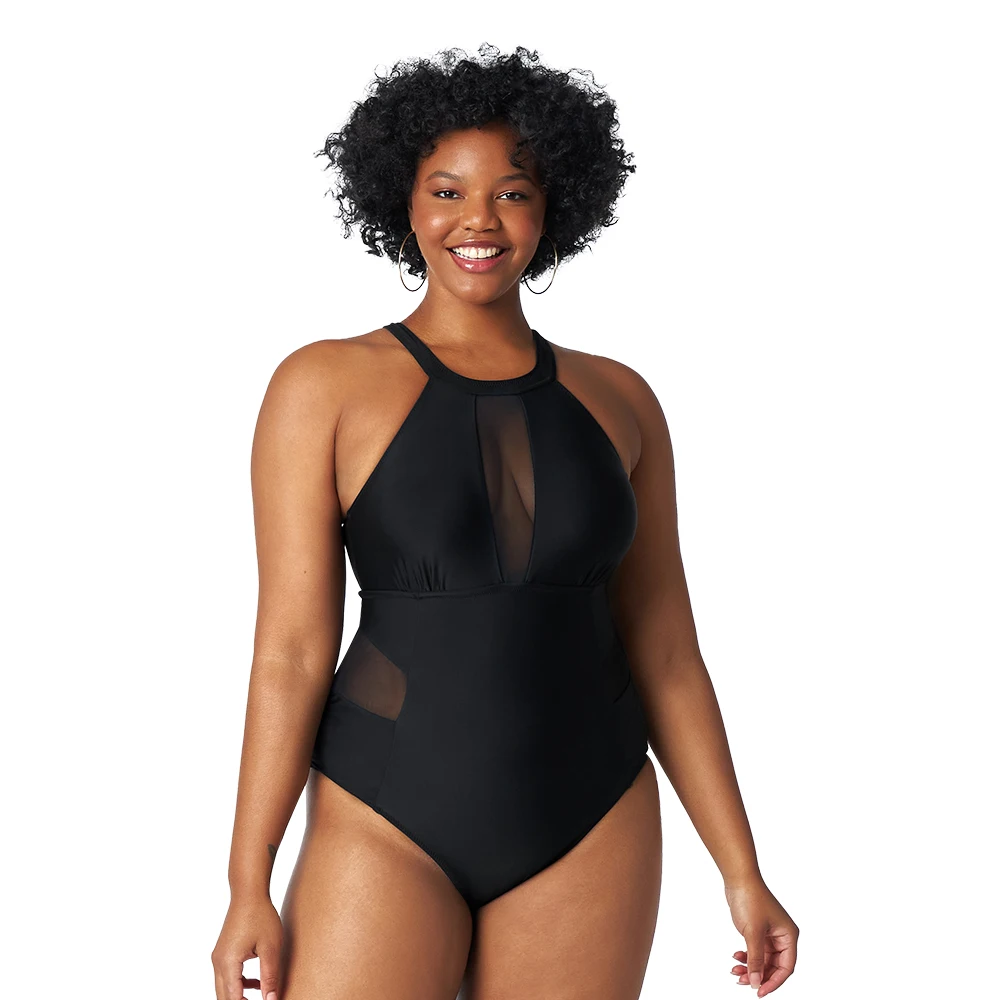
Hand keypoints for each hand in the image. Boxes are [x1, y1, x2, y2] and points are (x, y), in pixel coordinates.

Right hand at [212, 895, 283, 999]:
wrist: (248, 892)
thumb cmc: (261, 915)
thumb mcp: (270, 947)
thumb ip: (270, 977)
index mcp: (228, 962)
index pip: (233, 998)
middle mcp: (218, 962)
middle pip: (224, 996)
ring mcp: (218, 957)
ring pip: (224, 987)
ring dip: (239, 996)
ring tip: (260, 997)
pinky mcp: (223, 952)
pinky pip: (227, 976)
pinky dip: (239, 984)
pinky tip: (257, 983)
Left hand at [725, 877, 797, 995]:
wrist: (738, 879)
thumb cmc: (750, 899)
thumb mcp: (753, 933)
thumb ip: (755, 959)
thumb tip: (756, 982)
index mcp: (788, 936)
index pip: (786, 967)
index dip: (774, 982)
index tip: (759, 992)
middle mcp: (782, 936)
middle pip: (774, 966)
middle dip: (759, 975)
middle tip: (743, 982)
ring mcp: (770, 934)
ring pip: (763, 960)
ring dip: (750, 967)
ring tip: (735, 972)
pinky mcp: (759, 930)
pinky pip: (755, 950)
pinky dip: (747, 956)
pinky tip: (736, 958)